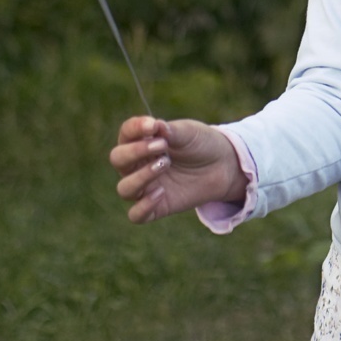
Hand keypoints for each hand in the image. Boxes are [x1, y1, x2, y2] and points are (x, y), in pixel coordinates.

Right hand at [109, 114, 247, 222]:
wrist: (223, 166)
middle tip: (162, 146)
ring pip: (124, 188)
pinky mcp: (156, 207)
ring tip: (165, 164)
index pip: (126, 133)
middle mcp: (138, 164)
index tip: (152, 125)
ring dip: (141, 176)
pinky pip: (136, 215)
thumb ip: (171, 131)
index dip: (134, 128)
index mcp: (142, 141)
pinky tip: (161, 192)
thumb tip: (155, 126)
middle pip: (117, 159)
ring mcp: (145, 187)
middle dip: (135, 151)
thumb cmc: (201, 144)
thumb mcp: (189, 133)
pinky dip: (143, 206)